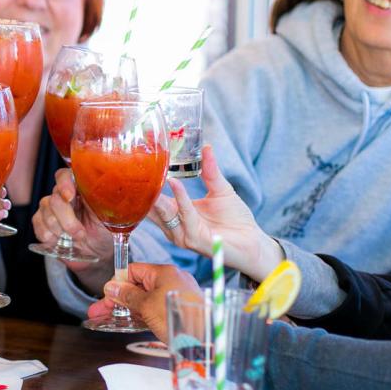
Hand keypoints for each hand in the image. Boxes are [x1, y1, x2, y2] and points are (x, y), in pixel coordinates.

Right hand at [32, 169, 117, 260]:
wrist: (98, 252)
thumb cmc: (107, 232)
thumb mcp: (112, 215)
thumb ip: (105, 201)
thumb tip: (106, 190)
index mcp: (81, 188)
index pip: (65, 175)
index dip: (64, 184)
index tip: (69, 197)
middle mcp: (64, 195)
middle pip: (55, 198)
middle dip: (66, 219)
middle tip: (79, 233)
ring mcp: (52, 208)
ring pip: (45, 210)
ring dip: (58, 229)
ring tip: (73, 239)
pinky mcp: (43, 222)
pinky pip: (37, 222)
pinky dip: (47, 234)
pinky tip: (58, 240)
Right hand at [89, 263, 199, 342]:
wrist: (205, 338)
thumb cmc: (179, 318)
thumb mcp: (146, 306)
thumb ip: (127, 296)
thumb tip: (112, 287)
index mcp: (164, 272)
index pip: (133, 270)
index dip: (118, 283)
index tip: (108, 297)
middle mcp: (172, 280)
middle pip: (139, 285)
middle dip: (120, 298)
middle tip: (102, 311)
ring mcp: (178, 294)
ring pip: (148, 298)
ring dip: (131, 307)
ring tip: (114, 319)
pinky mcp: (181, 308)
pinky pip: (158, 306)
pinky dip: (145, 313)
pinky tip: (135, 322)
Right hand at [152, 145, 281, 280]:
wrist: (253, 243)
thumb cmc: (236, 220)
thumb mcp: (220, 190)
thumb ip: (210, 171)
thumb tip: (206, 146)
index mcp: (176, 216)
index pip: (154, 200)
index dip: (147, 184)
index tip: (140, 164)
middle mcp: (174, 228)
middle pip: (152, 207)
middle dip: (144, 189)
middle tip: (137, 168)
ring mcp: (182, 235)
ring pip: (165, 212)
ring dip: (158, 193)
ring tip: (153, 173)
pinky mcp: (194, 240)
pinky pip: (185, 216)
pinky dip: (180, 198)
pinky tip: (175, 183)